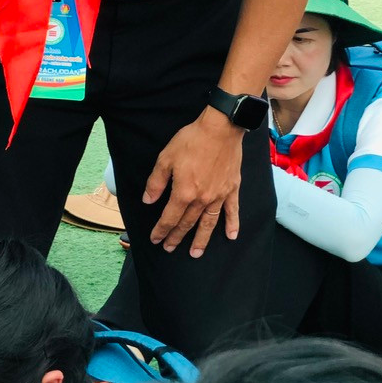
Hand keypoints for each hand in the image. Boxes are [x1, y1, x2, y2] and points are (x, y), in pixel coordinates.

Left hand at [143, 108, 243, 258]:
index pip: (170, 218)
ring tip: (195, 253)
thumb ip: (156, 182)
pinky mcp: (232, 189)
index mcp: (184, 192)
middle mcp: (202, 199)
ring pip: (209, 223)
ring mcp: (219, 196)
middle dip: (176, 237)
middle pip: (187, 223)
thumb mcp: (165, 159)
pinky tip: (231, 236)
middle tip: (169, 249)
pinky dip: (232, 224)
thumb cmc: (190, 142)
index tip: (155, 239)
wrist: (220, 129)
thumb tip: (148, 201)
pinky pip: (232, 211)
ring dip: (202, 240)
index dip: (161, 230)